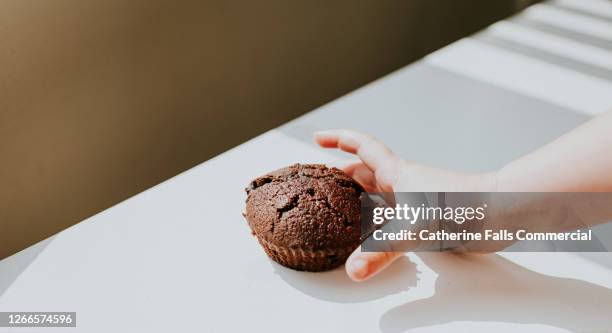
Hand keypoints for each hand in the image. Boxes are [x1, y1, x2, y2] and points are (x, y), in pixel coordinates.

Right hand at [315, 129, 496, 280]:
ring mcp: (415, 198)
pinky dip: (376, 220)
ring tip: (335, 210)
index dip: (337, 139)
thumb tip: (354, 269)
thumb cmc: (465, 206)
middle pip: (364, 171)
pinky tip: (370, 234)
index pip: (361, 146)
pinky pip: (391, 214)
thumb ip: (384, 249)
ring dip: (357, 198)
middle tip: (317, 185)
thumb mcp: (417, 227)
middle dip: (339, 175)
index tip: (317, 138)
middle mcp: (403, 182)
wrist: (503, 212)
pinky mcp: (426, 215)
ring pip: (377, 193)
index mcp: (397, 173)